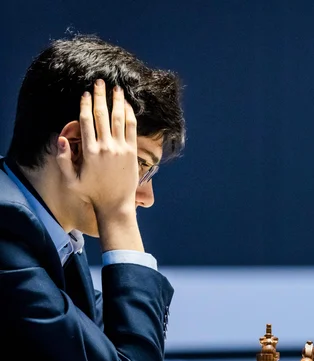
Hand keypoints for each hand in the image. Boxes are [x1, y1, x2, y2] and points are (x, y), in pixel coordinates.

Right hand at [55, 79, 138, 216]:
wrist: (115, 204)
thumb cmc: (92, 192)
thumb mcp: (71, 179)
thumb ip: (64, 159)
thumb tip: (60, 138)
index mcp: (89, 151)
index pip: (86, 121)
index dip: (86, 105)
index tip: (85, 93)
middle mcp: (105, 147)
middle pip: (102, 115)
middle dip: (100, 96)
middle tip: (100, 82)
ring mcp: (120, 149)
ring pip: (118, 118)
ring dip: (117, 101)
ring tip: (116, 88)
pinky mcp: (132, 152)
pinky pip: (131, 129)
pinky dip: (130, 115)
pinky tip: (128, 105)